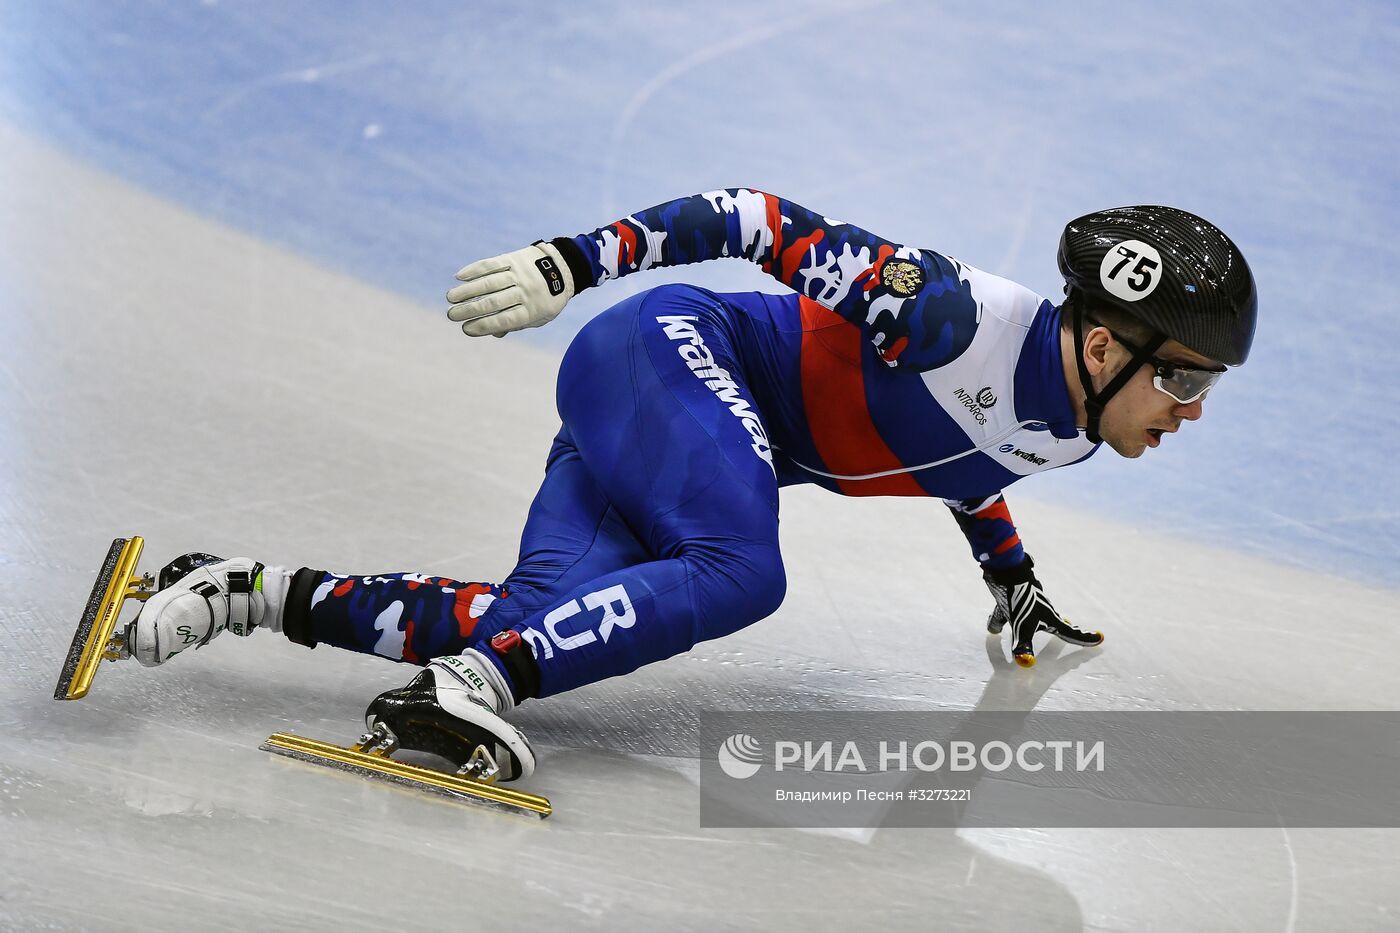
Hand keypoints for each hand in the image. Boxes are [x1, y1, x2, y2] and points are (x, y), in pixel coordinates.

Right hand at [447, 241, 574, 336]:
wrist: (563, 267)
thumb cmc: (548, 298)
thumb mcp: (540, 317)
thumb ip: (518, 324)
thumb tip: (494, 333)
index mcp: (533, 310)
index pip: (504, 320)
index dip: (484, 325)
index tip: (466, 329)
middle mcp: (525, 291)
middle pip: (493, 302)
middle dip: (470, 310)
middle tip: (451, 316)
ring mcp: (518, 274)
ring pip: (489, 283)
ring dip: (467, 290)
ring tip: (451, 298)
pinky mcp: (513, 258)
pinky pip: (491, 265)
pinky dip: (474, 270)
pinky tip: (459, 277)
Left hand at [983, 556, 1101, 667]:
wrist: (1007, 571)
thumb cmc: (1019, 600)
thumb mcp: (1022, 627)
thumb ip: (1023, 646)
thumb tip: (1026, 662)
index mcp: (1049, 619)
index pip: (1070, 633)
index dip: (1084, 639)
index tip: (1100, 638)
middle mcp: (1042, 610)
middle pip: (1056, 625)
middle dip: (1066, 632)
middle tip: (1079, 634)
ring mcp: (1029, 603)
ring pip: (1033, 618)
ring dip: (1034, 627)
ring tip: (1036, 631)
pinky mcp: (1014, 598)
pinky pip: (1011, 612)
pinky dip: (1006, 619)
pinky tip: (993, 626)